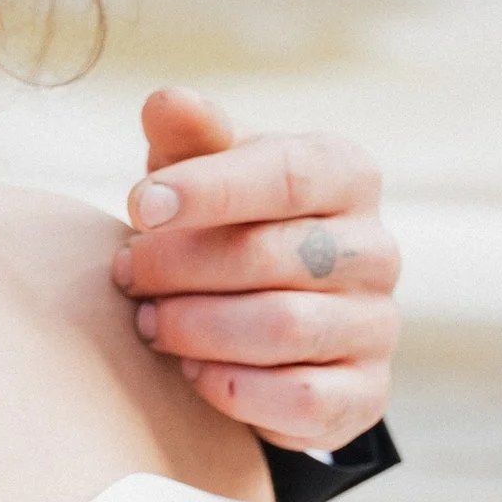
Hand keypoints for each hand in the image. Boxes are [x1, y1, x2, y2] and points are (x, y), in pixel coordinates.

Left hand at [113, 88, 398, 453]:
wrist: (262, 317)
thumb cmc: (224, 224)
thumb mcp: (200, 172)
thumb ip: (187, 137)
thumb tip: (165, 101)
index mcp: (344, 175)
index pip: (286, 174)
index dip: (207, 190)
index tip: (137, 206)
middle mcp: (375, 248)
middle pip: (273, 255)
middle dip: (180, 267)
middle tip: (124, 275)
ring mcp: (377, 324)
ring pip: (285, 327)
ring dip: (196, 328)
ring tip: (148, 323)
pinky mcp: (364, 394)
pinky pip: (303, 400)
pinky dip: (233, 388)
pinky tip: (191, 373)